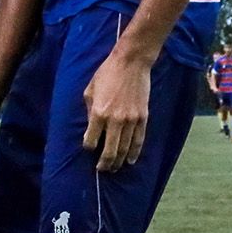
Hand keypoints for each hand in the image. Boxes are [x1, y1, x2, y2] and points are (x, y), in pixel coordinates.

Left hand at [83, 49, 151, 172]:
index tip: (89, 148)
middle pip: (109, 151)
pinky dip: (134, 153)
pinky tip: (129, 160)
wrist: (131, 62)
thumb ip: (89, 109)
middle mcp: (114, 120)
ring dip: (118, 161)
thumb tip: (91, 126)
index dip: (89, 147)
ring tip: (114, 169)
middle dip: (104, 164)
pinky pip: (138, 140)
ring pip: (124, 149)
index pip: (91, 140)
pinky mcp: (142, 118)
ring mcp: (130, 120)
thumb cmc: (107, 73)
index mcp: (98, 113)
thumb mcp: (90, 89)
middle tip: (101, 170)